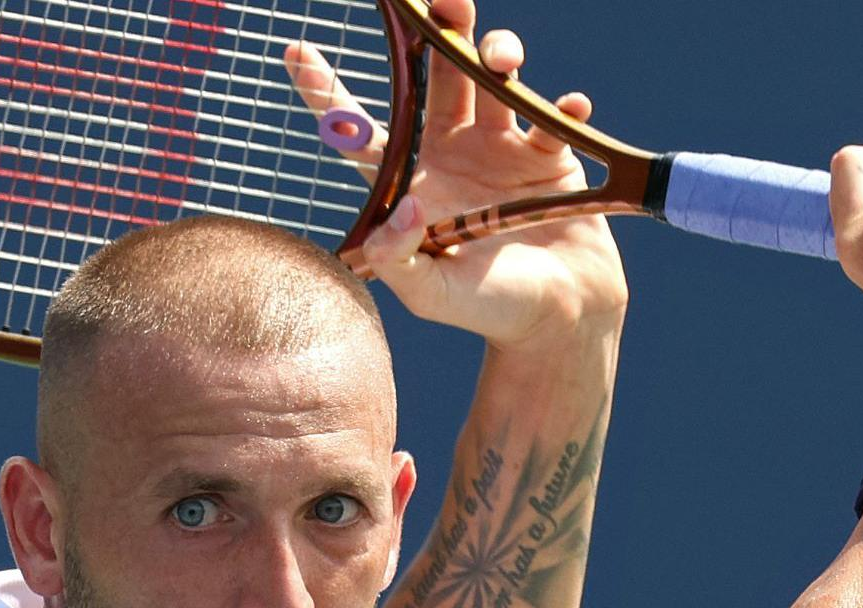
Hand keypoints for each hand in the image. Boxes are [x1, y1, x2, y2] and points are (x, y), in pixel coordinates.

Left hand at [284, 0, 625, 348]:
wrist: (557, 320)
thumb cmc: (483, 309)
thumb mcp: (429, 294)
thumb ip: (400, 257)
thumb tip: (402, 208)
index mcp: (409, 180)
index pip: (359, 128)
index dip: (327, 90)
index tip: (295, 53)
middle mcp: (449, 152)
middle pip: (435, 78)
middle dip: (437, 34)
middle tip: (444, 1)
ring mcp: (499, 148)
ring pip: (491, 78)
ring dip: (497, 51)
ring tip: (501, 58)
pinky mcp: (549, 155)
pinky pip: (554, 116)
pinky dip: (563, 108)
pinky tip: (567, 111)